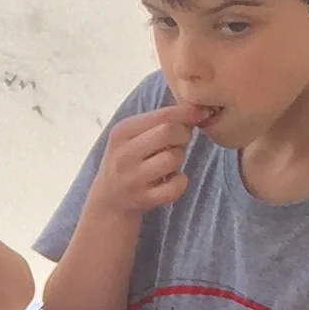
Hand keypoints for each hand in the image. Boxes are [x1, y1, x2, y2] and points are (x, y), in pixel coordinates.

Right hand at [87, 102, 205, 222]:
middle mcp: (123, 154)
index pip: (163, 115)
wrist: (107, 200)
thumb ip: (161, 119)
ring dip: (179, 159)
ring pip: (172, 158)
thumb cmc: (129, 160)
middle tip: (179, 143)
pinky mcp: (142, 199)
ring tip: (168, 164)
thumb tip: (199, 109)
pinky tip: (169, 182)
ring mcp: (132, 179)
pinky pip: (175, 187)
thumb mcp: (133, 134)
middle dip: (183, 135)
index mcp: (122, 132)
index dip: (188, 113)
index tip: (201, 115)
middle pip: (168, 132)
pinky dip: (179, 183)